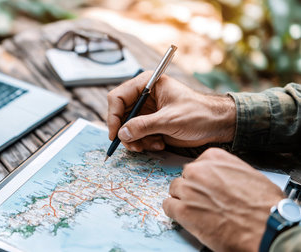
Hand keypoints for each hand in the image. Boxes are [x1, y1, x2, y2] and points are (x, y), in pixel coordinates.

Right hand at [106, 71, 235, 151]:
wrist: (216, 125)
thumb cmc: (199, 114)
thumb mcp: (170, 119)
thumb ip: (144, 126)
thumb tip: (122, 133)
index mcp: (147, 84)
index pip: (118, 97)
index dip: (113, 115)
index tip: (115, 133)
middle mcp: (144, 96)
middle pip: (120, 114)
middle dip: (126, 132)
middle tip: (133, 145)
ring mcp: (146, 111)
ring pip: (126, 128)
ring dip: (136, 140)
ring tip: (153, 144)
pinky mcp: (150, 125)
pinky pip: (136, 136)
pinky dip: (143, 143)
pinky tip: (159, 144)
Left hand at [163, 148, 283, 251]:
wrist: (267, 226)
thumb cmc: (264, 203)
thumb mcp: (248, 174)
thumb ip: (227, 171)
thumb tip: (222, 177)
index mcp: (213, 157)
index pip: (197, 164)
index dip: (202, 178)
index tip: (206, 186)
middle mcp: (198, 170)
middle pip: (184, 177)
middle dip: (192, 188)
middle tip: (204, 201)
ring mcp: (188, 189)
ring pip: (175, 191)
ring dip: (183, 200)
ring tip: (198, 211)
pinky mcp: (183, 210)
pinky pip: (168, 206)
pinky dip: (175, 212)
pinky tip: (187, 217)